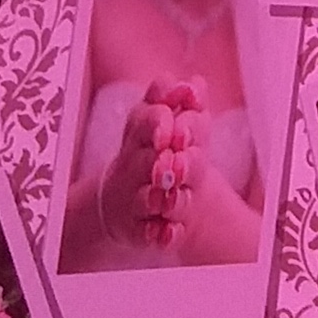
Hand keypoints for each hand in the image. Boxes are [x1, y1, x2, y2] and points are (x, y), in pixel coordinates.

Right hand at [104, 78, 208, 251]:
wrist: (121, 200)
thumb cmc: (150, 151)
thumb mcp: (163, 122)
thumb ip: (179, 100)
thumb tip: (197, 83)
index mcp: (138, 134)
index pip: (143, 120)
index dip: (158, 122)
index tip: (173, 127)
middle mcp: (132, 166)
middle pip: (145, 160)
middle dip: (161, 161)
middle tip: (177, 162)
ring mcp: (133, 198)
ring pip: (147, 198)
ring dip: (162, 198)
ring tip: (173, 197)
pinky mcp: (137, 230)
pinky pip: (148, 233)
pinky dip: (160, 234)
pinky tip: (171, 232)